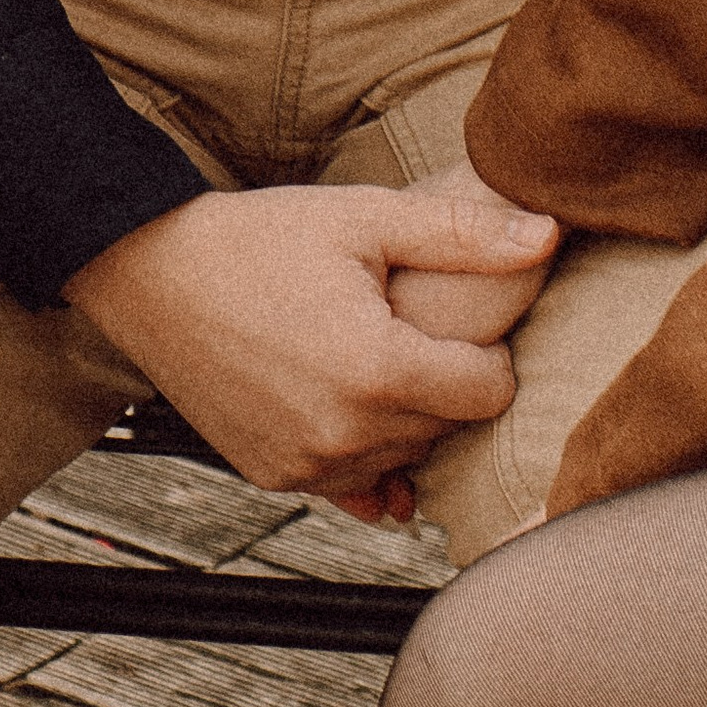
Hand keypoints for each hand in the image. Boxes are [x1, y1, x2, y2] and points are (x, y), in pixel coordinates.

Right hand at [62, 182, 557, 522]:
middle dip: (448, 381)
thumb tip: (550, 234)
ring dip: (407, 419)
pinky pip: (352, 489)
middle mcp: (342, 435)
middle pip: (447, 427)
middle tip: (419, 327)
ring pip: (403, 461)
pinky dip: (366, 457)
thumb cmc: (263, 238)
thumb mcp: (368, 217)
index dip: (489, 350)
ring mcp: (304, 466)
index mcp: (375, 371)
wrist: (156, 274)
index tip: (459, 315)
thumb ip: (465, 235)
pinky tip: (360, 414)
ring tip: (380, 356)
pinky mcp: (275, 477)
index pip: (488, 393)